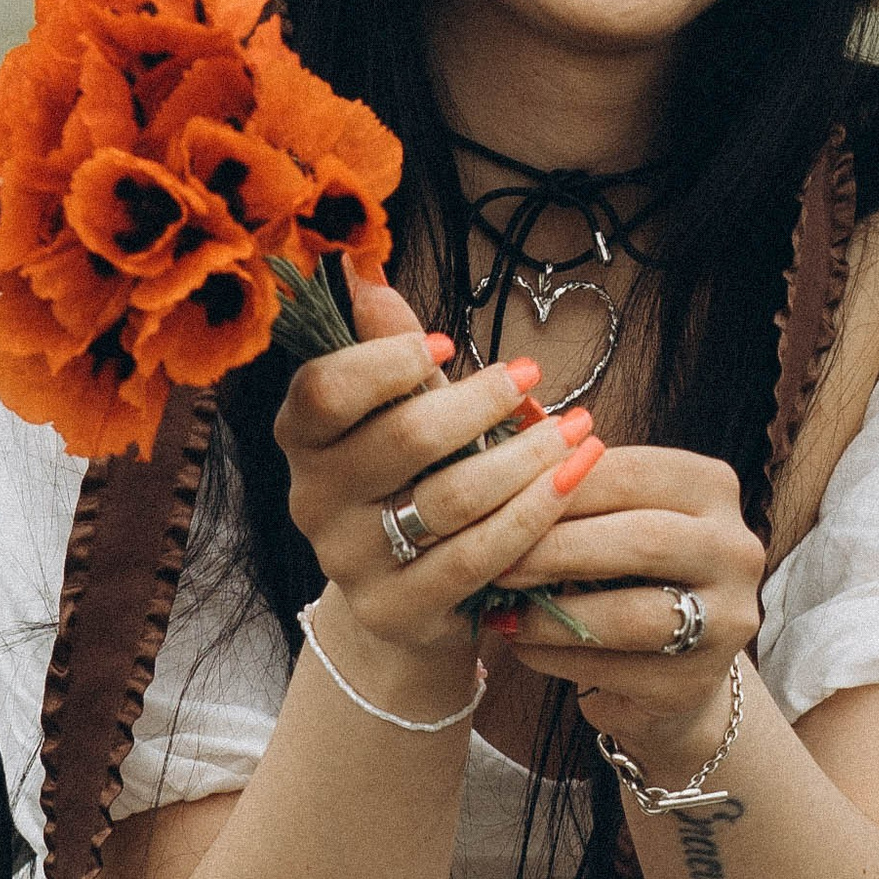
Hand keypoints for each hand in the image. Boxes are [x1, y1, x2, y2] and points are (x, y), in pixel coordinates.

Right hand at [274, 280, 596, 707]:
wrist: (412, 596)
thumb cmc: (412, 477)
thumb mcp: (395, 409)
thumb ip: (384, 346)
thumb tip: (363, 267)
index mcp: (301, 439)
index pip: (324, 390)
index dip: (387, 362)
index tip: (448, 344)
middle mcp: (312, 502)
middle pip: (402, 439)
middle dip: (480, 402)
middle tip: (533, 375)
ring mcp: (352, 564)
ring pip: (452, 498)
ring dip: (527, 455)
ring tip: (577, 427)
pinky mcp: (400, 611)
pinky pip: (481, 556)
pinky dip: (535, 511)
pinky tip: (573, 478)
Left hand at [481, 443, 764, 765]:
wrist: (674, 666)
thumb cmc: (627, 572)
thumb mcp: (612, 517)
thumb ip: (572, 487)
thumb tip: (497, 463)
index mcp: (713, 487)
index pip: (631, 473)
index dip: (558, 486)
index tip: (497, 501)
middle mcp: (737, 548)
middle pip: (640, 539)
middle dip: (555, 550)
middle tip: (494, 561)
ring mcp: (728, 619)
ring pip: (629, 614)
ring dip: (551, 613)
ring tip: (501, 610)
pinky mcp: (698, 682)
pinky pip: (615, 668)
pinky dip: (557, 656)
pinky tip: (524, 645)